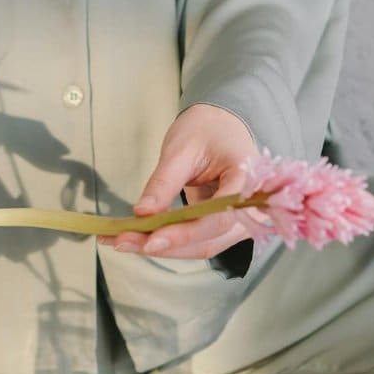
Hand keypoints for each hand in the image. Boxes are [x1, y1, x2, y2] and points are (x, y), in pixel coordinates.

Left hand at [99, 103, 258, 258]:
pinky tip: (137, 239)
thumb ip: (164, 183)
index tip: (151, 240)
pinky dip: (168, 243)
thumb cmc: (206, 130)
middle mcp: (251, 207)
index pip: (219, 217)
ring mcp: (240, 220)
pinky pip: (197, 242)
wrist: (221, 125)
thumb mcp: (181, 148)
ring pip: (201, 247)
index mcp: (249, 179)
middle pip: (209, 239)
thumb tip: (142, 213)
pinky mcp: (222, 226)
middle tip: (122, 241)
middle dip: (164, 245)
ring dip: (162, 248)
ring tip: (122, 241)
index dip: (185, 234)